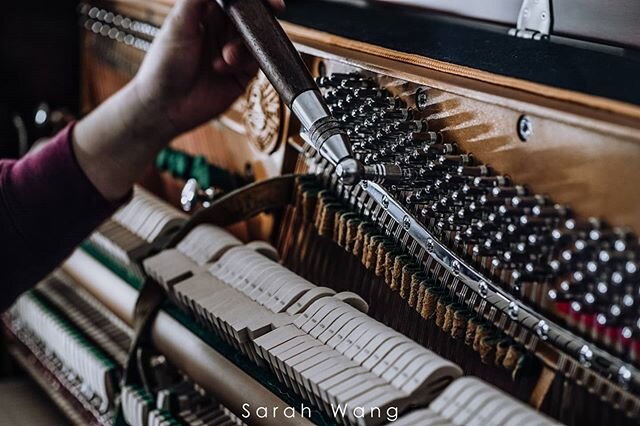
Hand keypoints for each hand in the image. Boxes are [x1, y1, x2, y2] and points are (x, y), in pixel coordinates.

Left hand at [73, 0, 283, 200]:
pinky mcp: (240, 76)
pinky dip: (246, 62)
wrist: (165, 106)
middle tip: (269, 13)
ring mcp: (231, 54)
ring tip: (226, 57)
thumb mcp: (179, 22)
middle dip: (257, 18)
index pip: (234, 0)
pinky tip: (226, 68)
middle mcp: (220, 33)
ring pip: (254, 40)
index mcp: (204, 15)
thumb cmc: (164, 64)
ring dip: (243, 46)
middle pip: (249, 18)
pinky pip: (256, 63)